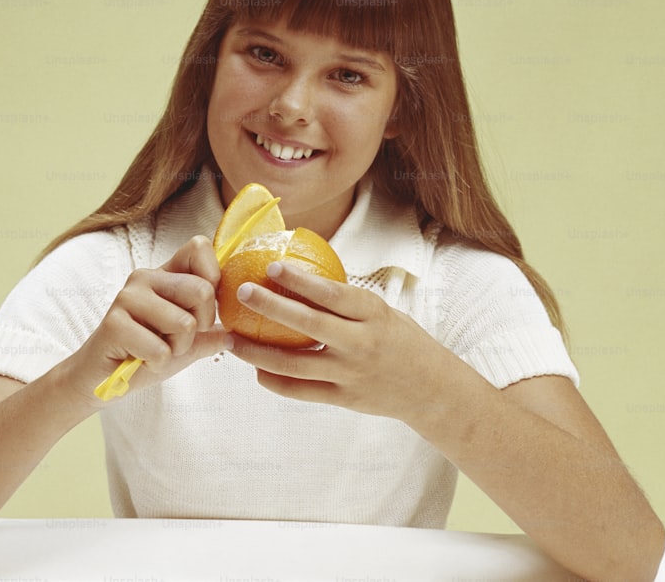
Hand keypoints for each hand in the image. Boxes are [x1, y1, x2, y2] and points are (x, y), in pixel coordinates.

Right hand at [62, 235, 232, 404]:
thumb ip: (210, 334)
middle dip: (199, 326)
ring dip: (177, 349)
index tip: (202, 309)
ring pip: (185, 323)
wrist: (101, 379)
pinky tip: (141, 360)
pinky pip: (161, 349)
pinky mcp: (114, 323)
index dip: (214, 278)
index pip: (199, 247)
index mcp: (165, 274)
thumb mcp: (186, 344)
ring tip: (156, 350)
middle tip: (176, 339)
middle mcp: (146, 277)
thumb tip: (234, 333)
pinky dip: (157, 364)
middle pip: (202, 290)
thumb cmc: (144, 354)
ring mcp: (128, 297)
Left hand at [228, 261, 447, 420]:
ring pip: (295, 364)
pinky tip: (256, 370)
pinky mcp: (344, 399)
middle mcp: (361, 343)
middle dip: (270, 306)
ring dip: (258, 352)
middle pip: (308, 324)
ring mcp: (351, 374)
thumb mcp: (382, 313)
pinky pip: (301, 391)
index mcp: (373, 315)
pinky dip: (274, 381)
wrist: (432, 389)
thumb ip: (346, 302)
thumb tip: (299, 277)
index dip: (301, 280)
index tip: (272, 266)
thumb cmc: (401, 341)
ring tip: (232, 340)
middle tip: (241, 292)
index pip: (333, 294)